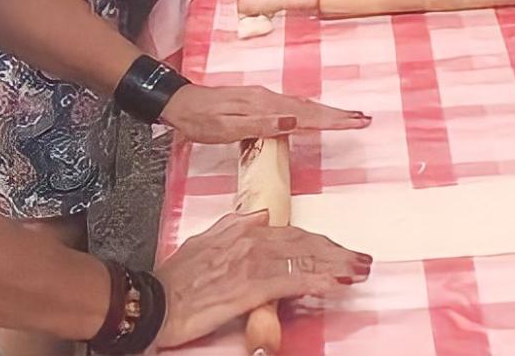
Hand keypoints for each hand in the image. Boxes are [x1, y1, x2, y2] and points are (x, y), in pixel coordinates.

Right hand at [154, 211, 371, 348]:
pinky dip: (318, 278)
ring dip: (336, 264)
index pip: (291, 234)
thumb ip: (233, 226)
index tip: (339, 249)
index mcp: (243, 231)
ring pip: (304, 258)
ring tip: (359, 270)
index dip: (319, 243)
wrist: (152, 300)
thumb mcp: (203, 242)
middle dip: (336, 253)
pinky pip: (292, 279)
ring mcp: (252, 262)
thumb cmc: (174, 279)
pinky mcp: (249, 286)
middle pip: (304, 244)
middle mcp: (251, 241)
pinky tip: (337, 281)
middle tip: (362, 260)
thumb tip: (261, 215)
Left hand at [160, 84, 369, 141]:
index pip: (306, 114)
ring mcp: (264, 98)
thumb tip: (294, 121)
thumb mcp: (225, 127)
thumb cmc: (200, 120)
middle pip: (310, 107)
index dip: (333, 120)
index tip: (357, 122)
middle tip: (362, 119)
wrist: (179, 102)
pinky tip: (313, 116)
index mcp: (264, 106)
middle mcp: (268, 98)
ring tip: (347, 118)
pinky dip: (309, 112)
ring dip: (326, 113)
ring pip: (302, 106)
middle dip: (337, 114)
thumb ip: (260, 125)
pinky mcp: (258, 102)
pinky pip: (291, 106)